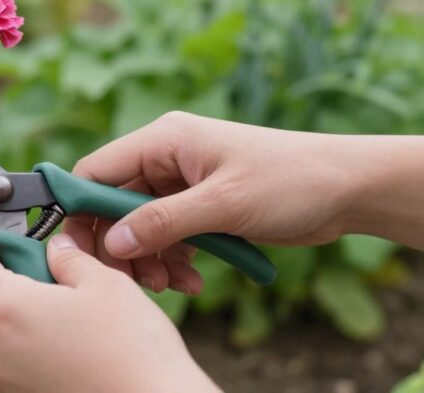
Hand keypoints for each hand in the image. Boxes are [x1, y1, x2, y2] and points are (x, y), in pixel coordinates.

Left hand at [0, 236, 219, 392]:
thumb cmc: (134, 351)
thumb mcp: (107, 285)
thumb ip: (70, 259)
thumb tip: (55, 248)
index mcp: (4, 309)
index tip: (12, 247)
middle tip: (35, 284)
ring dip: (2, 326)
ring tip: (51, 324)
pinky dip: (13, 359)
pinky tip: (55, 356)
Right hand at [72, 111, 423, 293]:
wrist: (347, 189)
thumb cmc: (289, 180)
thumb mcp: (222, 204)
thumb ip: (162, 223)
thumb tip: (111, 243)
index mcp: (163, 139)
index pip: (97, 170)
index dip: (80, 209)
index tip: (79, 248)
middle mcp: (166, 159)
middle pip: (114, 205)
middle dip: (122, 245)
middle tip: (136, 279)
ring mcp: (182, 184)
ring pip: (139, 227)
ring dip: (149, 259)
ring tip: (171, 285)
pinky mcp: (199, 208)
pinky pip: (167, 237)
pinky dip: (172, 262)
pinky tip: (192, 282)